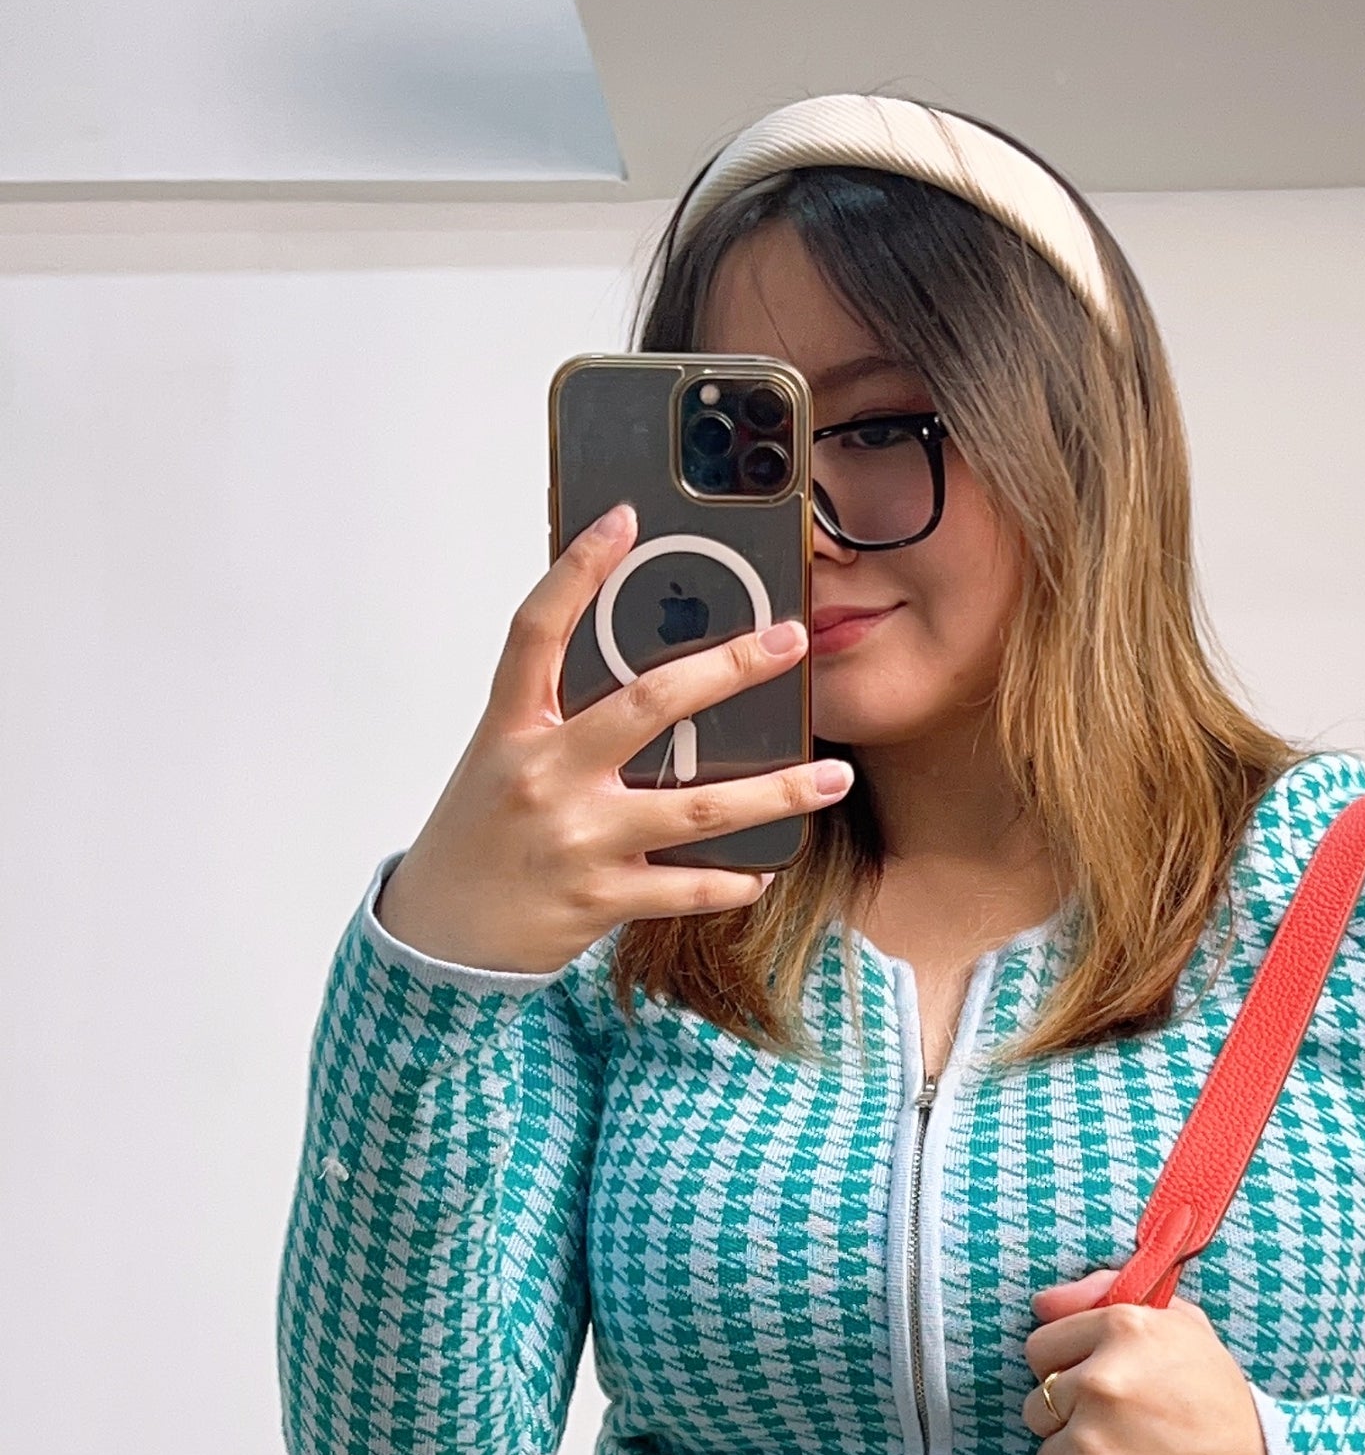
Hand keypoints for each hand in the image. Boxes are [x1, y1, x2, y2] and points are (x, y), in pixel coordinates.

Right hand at [375, 505, 851, 974]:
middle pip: (649, 703)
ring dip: (778, 791)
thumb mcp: (503, 757)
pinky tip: (767, 865)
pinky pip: (688, 886)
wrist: (440, 935)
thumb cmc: (480, 834)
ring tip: (834, 775)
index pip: (537, 630)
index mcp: (512, 727)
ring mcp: (576, 838)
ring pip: (697, 808)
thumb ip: (560, 714)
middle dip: (732, 667)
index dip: (577, 569)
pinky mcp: (599, 897)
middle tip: (792, 638)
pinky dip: (734, 877)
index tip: (623, 519)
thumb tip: (641, 665)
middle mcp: (544, 774)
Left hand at [1021, 1272, 1284, 1454]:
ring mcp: (1091, 1442)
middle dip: (1072, 1421)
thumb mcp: (1184, 1328)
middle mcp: (1102, 1380)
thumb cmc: (1222, 1405)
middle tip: (1127, 1432)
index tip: (1103, 1390)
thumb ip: (1107, 1297)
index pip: (1041, 1348)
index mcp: (1124, 1329)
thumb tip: (1041, 1303)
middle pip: (1038, 1405)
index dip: (1069, 1370)